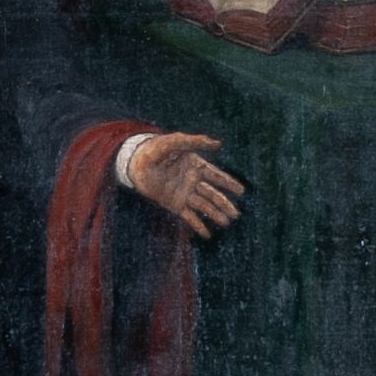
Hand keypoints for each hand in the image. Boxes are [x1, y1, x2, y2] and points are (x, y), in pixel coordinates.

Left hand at [123, 131, 244, 239]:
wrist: (134, 162)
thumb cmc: (154, 148)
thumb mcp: (175, 141)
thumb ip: (196, 141)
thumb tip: (218, 144)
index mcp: (196, 165)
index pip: (216, 176)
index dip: (228, 183)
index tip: (241, 191)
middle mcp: (193, 181)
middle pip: (212, 194)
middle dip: (225, 204)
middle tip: (236, 214)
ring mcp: (184, 193)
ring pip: (203, 206)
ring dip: (215, 214)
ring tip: (226, 223)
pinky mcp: (174, 204)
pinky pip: (188, 216)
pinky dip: (198, 225)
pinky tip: (207, 235)